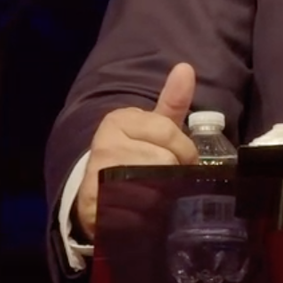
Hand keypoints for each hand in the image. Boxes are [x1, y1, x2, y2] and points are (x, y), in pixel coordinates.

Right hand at [75, 62, 198, 241]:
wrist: (96, 195)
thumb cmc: (133, 155)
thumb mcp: (153, 128)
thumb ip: (172, 102)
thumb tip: (186, 68)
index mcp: (120, 119)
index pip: (170, 133)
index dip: (184, 153)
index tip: (180, 161)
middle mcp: (106, 142)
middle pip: (165, 161)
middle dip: (174, 175)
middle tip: (165, 181)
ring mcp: (99, 172)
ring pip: (156, 186)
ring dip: (163, 196)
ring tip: (152, 195)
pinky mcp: (97, 203)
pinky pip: (140, 209)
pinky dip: (148, 214)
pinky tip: (142, 211)